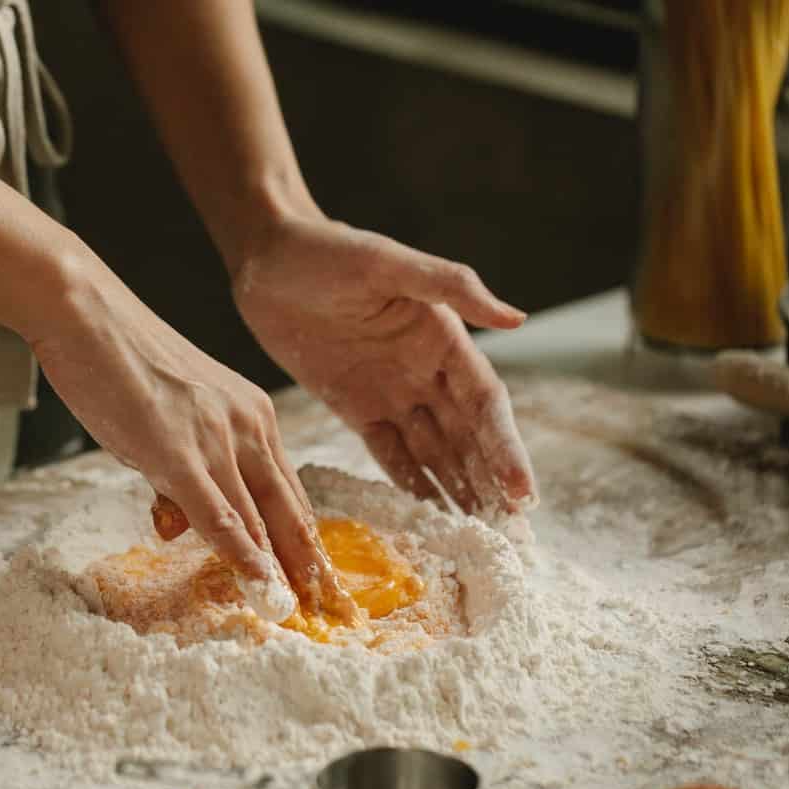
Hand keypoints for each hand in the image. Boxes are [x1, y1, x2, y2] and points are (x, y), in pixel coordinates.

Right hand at [28, 267, 334, 600]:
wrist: (87, 314)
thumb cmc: (121, 360)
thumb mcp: (167, 419)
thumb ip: (178, 473)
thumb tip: (177, 524)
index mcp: (252, 414)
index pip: (290, 491)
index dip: (306, 540)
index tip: (320, 579)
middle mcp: (248, 425)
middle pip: (290, 510)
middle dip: (311, 565)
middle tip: (333, 610)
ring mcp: (217, 439)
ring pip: (259, 518)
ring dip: (281, 571)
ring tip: (301, 612)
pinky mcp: (180, 452)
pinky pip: (220, 515)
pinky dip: (242, 555)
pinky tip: (260, 585)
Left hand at [232, 214, 536, 513]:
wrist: (266, 260)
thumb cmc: (328, 250)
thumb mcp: (387, 262)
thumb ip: (450, 287)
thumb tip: (517, 320)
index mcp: (445, 338)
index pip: (486, 405)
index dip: (505, 449)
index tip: (522, 493)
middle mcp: (426, 370)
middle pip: (468, 438)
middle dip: (491, 484)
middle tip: (512, 537)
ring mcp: (392, 392)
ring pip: (434, 452)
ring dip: (458, 491)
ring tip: (479, 538)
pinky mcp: (354, 406)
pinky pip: (389, 453)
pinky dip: (411, 484)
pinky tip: (429, 517)